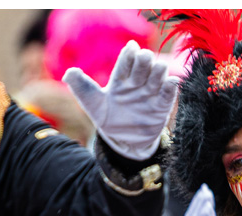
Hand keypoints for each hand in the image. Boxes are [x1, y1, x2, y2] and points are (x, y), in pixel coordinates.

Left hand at [63, 40, 178, 160]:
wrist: (124, 141)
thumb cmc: (108, 119)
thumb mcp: (93, 104)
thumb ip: (82, 87)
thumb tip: (69, 72)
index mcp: (120, 79)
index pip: (125, 63)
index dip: (129, 55)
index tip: (132, 47)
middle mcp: (137, 83)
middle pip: (143, 66)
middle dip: (145, 60)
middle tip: (145, 57)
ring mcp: (150, 94)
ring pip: (158, 77)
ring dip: (159, 70)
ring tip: (158, 67)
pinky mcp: (161, 107)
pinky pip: (168, 95)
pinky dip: (171, 87)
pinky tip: (172, 81)